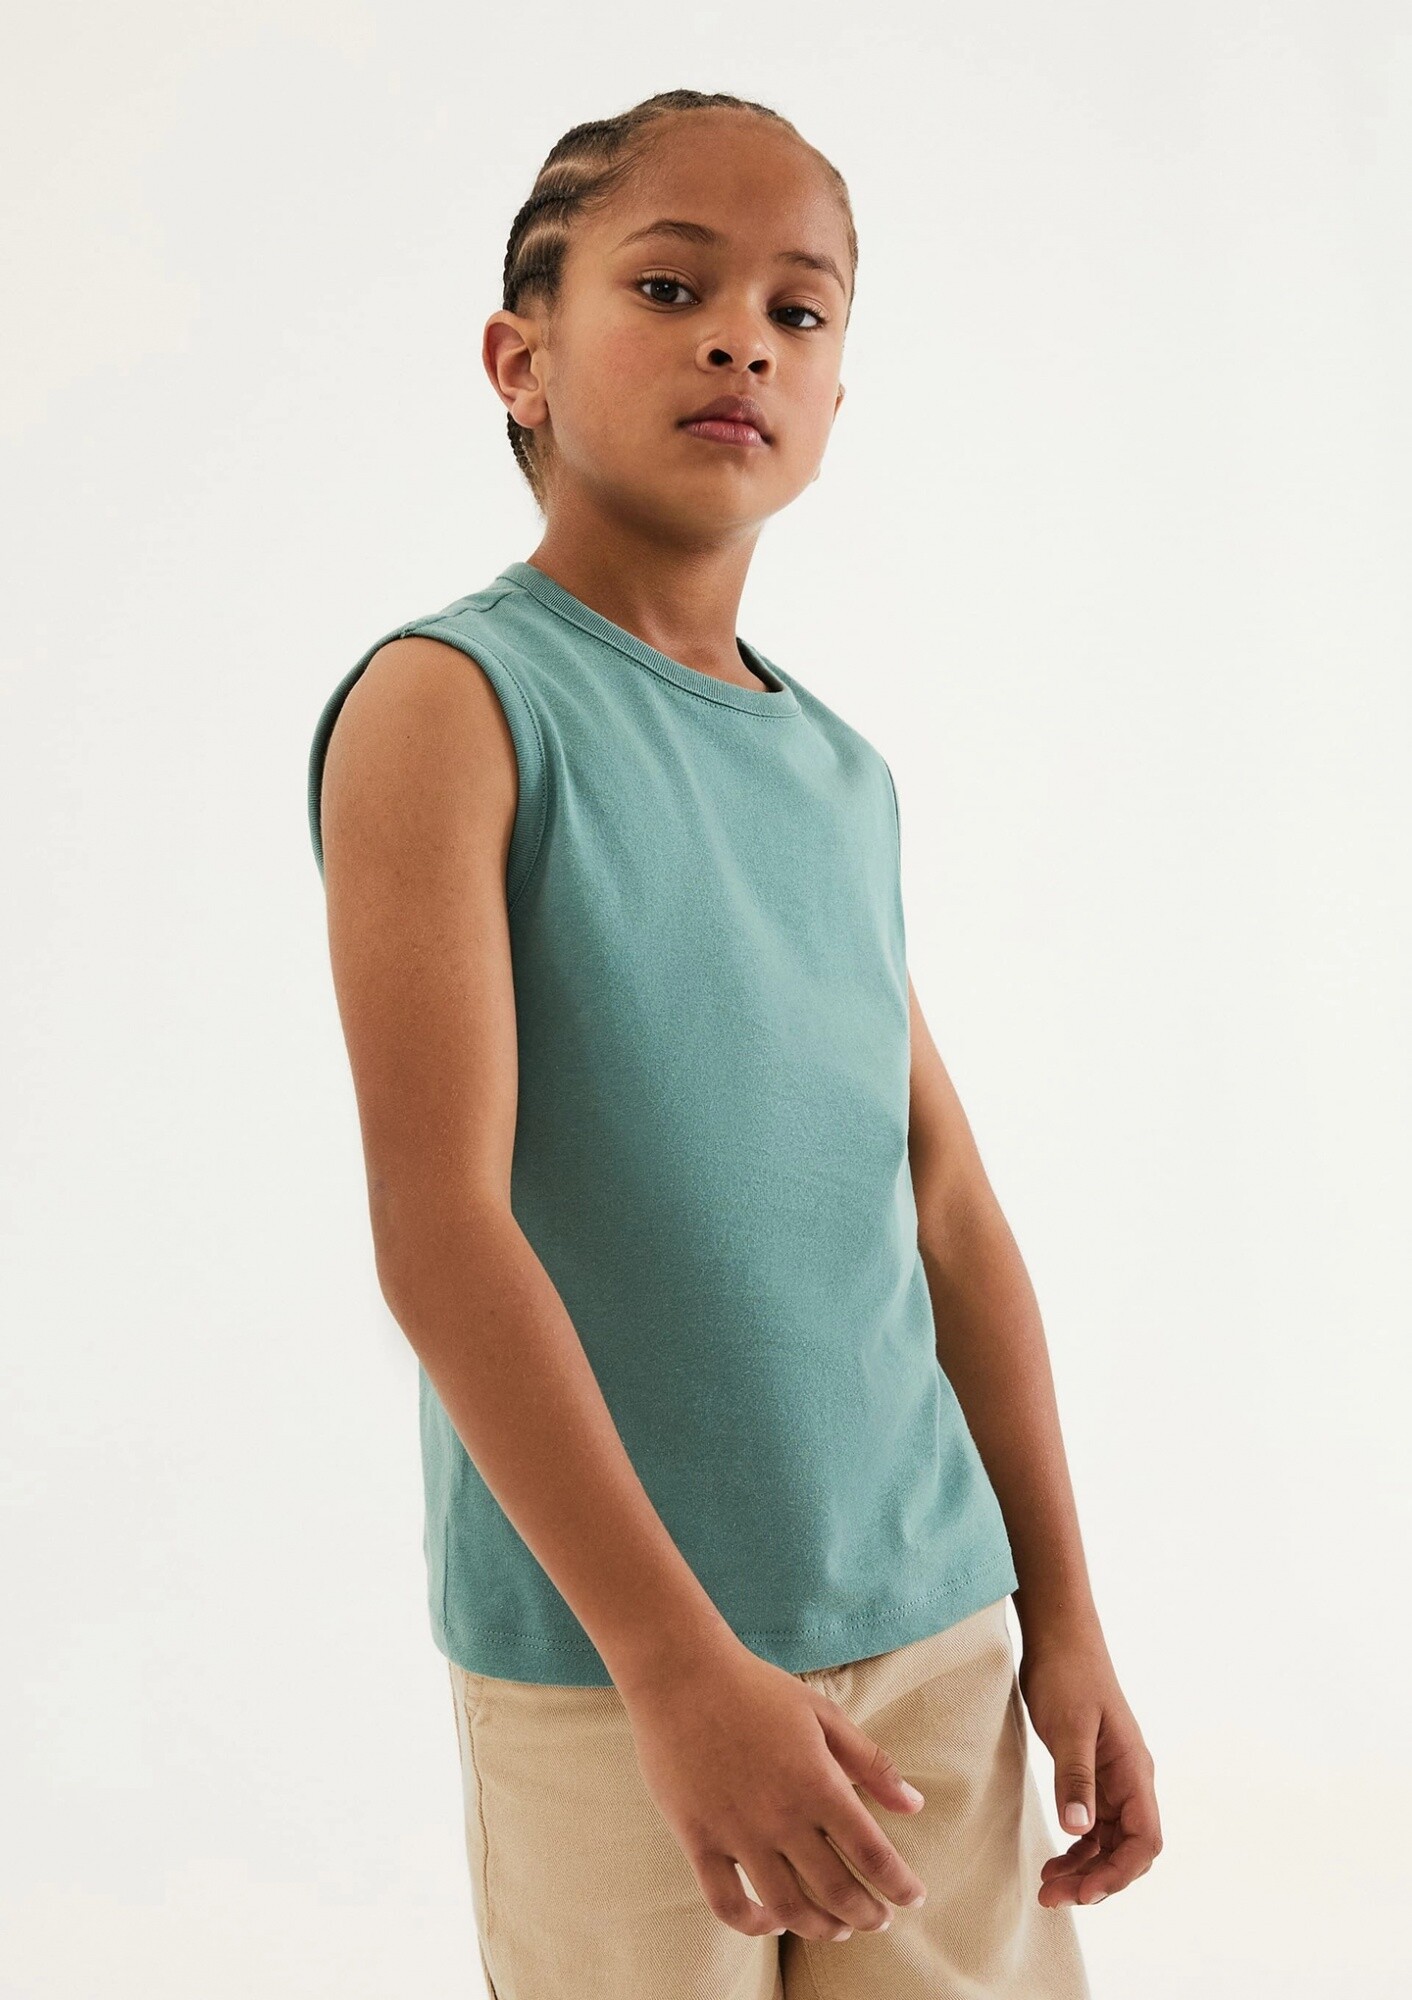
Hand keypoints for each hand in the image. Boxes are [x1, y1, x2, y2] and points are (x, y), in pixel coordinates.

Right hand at [619, 1639, 930, 1941]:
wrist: (681, 1674)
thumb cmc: (757, 1689)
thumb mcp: (823, 1713)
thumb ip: (871, 1763)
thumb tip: (915, 1805)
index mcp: (818, 1783)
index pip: (873, 1853)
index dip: (899, 1885)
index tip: (913, 1897)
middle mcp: (782, 1817)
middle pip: (835, 1889)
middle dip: (867, 1914)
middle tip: (878, 1919)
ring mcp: (737, 1833)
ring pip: (787, 1908)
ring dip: (820, 1928)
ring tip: (836, 1928)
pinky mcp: (698, 1840)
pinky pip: (727, 1903)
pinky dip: (754, 1925)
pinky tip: (772, 1921)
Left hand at [1016, 1627, 1162, 1908]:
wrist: (1058, 1637)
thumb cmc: (1068, 1674)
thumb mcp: (1069, 1726)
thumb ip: (1075, 1777)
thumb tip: (1079, 1830)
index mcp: (1134, 1770)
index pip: (1144, 1840)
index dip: (1119, 1873)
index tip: (1084, 1891)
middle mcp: (1129, 1781)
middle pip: (1127, 1850)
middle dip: (1096, 1879)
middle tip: (1054, 1898)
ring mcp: (1111, 1779)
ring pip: (1108, 1843)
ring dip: (1084, 1870)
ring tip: (1049, 1889)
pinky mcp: (1091, 1775)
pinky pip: (1092, 1826)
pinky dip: (1076, 1849)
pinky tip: (1054, 1862)